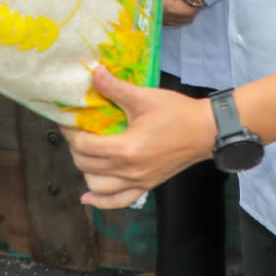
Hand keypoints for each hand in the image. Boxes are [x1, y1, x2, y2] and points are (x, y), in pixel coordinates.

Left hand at [62, 67, 216, 208]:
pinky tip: (88, 197)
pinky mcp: (147, 186)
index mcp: (126, 149)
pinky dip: (101, 202)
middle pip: (86, 166)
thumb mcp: (144, 97)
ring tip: (85, 154)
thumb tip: (95, 73)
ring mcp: (138, 182)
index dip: (71, 133)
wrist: (206, 132)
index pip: (85, 146)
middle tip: (76, 132)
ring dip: (85, 171)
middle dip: (75, 149)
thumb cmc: (177, 113)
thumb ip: (116, 88)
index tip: (68, 121)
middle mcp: (129, 170)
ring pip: (98, 186)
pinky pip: (119, 201)